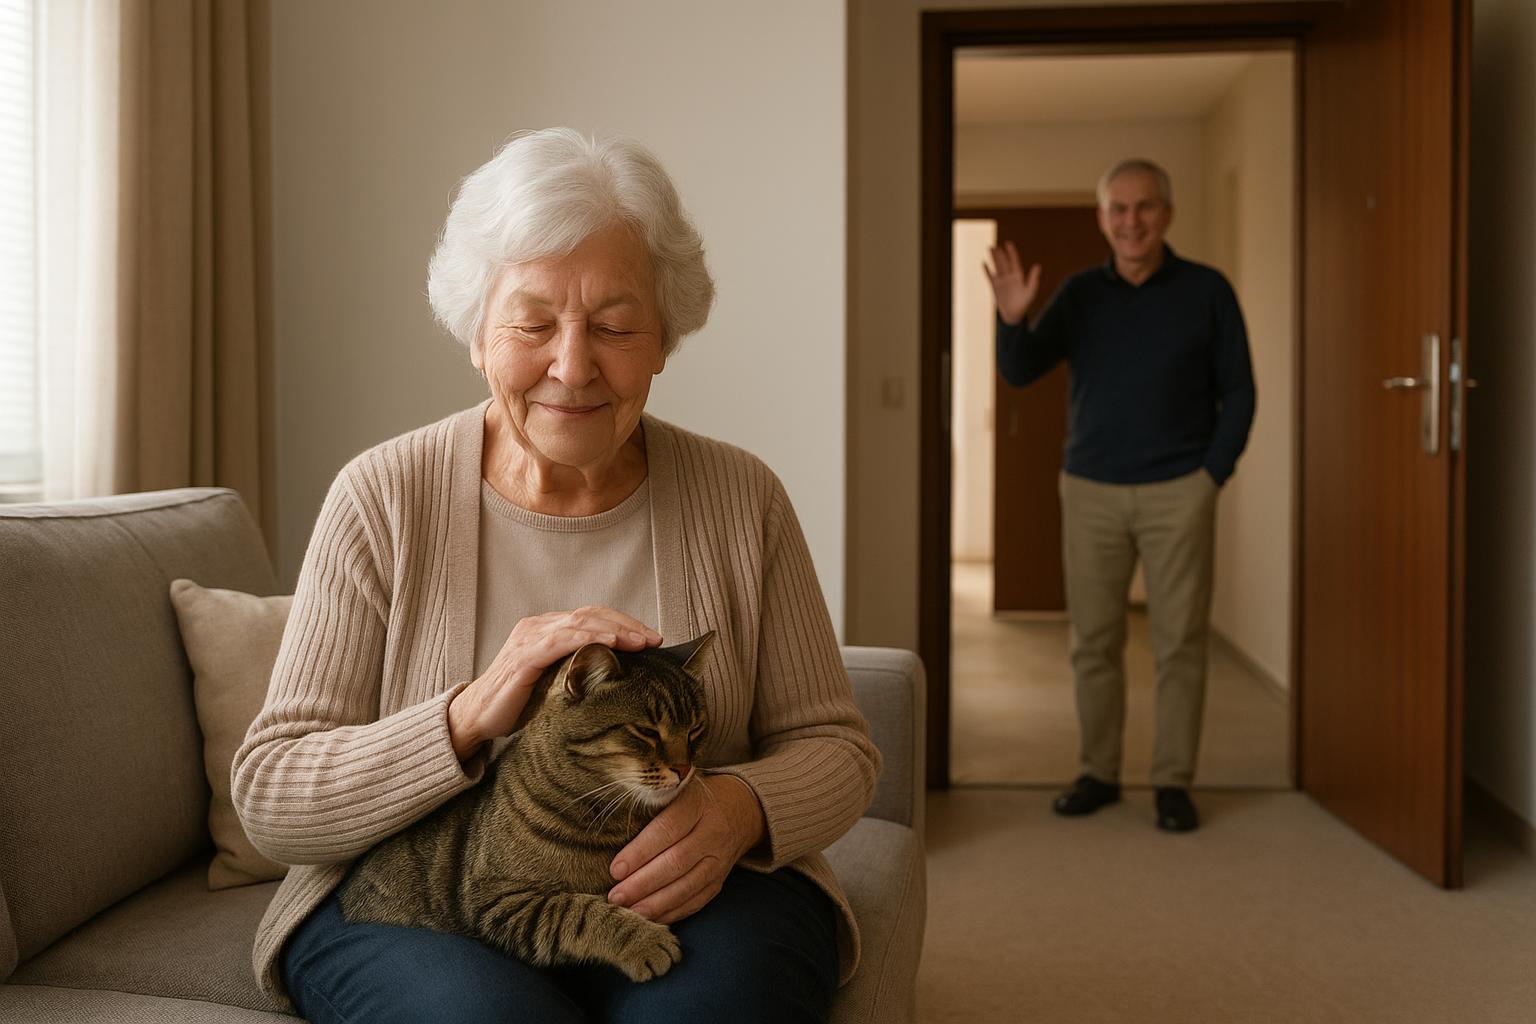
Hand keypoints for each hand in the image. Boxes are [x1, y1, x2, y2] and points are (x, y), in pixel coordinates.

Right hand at [447, 607, 661, 758]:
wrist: (475, 719)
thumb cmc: (516, 704)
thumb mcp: (553, 682)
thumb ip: (577, 670)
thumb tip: (621, 676)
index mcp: (546, 629)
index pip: (592, 616)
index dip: (624, 623)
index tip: (652, 638)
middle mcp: (537, 627)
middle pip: (590, 614)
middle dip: (627, 624)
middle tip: (654, 638)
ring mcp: (529, 639)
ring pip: (579, 623)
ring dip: (614, 630)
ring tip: (640, 641)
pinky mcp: (523, 657)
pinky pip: (559, 641)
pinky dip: (587, 638)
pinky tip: (610, 643)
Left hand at [606, 773, 766, 923]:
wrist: (742, 809)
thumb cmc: (695, 797)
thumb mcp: (678, 787)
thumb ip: (651, 801)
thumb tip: (608, 827)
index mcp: (697, 804)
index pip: (667, 830)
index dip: (641, 851)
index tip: (616, 869)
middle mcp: (713, 832)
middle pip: (676, 863)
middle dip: (643, 883)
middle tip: (615, 897)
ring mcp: (719, 860)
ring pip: (687, 887)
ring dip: (655, 903)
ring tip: (628, 912)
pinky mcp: (720, 880)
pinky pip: (696, 901)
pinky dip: (671, 913)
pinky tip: (649, 918)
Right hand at [984, 240, 1040, 325]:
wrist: (1014, 315)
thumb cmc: (1024, 304)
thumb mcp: (1031, 291)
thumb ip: (1033, 278)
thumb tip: (1037, 266)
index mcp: (1018, 276)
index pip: (1014, 261)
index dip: (1011, 252)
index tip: (1008, 244)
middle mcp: (1009, 277)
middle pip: (1004, 262)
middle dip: (999, 254)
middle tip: (994, 245)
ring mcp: (1002, 281)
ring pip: (997, 267)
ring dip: (993, 258)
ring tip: (990, 249)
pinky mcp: (995, 287)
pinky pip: (990, 277)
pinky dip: (987, 270)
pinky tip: (983, 263)